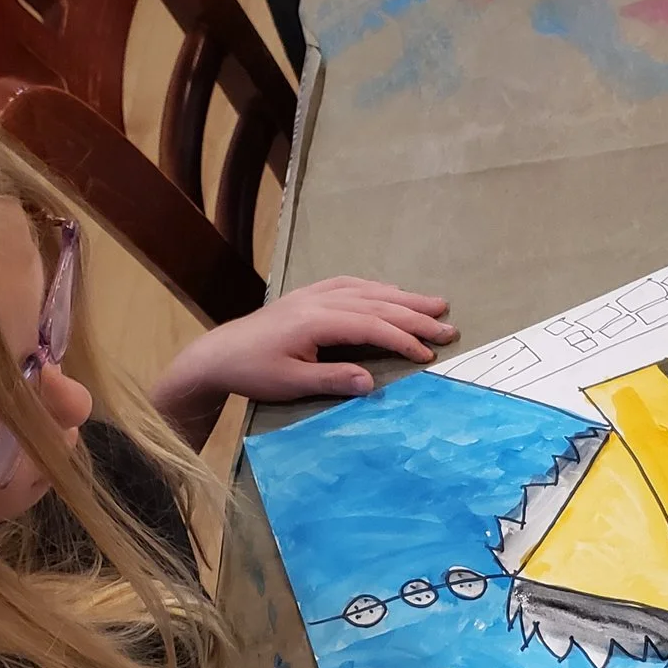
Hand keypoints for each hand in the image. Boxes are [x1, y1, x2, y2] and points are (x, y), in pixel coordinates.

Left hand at [151, 276, 454, 428]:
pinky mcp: (307, 296)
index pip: (371, 325)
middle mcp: (319, 300)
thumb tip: (371, 383)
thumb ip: (331, 381)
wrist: (217, 354)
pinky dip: (376, 288)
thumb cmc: (252, 372)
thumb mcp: (290, 384)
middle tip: (449, 326)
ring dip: (403, 297)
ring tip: (434, 304)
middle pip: (377, 303)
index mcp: (316, 321)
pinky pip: (349, 284)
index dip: (403, 339)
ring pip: (367, 290)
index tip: (429, 354)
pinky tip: (390, 291)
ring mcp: (313, 294)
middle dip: (415, 315)